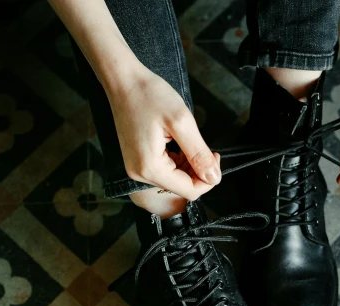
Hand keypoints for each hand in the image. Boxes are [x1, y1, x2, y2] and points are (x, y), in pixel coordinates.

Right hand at [106, 66, 219, 199]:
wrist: (123, 81)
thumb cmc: (149, 95)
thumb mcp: (181, 122)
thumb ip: (199, 153)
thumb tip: (214, 177)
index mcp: (150, 168)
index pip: (189, 191)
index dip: (209, 178)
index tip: (215, 155)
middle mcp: (140, 174)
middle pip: (181, 187)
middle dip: (198, 171)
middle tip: (206, 147)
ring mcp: (136, 168)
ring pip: (174, 180)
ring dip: (188, 165)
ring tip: (189, 141)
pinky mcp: (137, 161)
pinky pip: (164, 171)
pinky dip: (177, 161)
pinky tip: (178, 144)